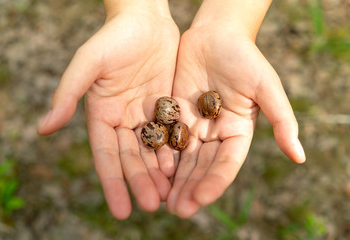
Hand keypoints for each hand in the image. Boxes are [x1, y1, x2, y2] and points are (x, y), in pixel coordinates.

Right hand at [37, 1, 179, 218]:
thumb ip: (67, 94)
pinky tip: (184, 169)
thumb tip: (43, 128)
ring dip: (160, 173)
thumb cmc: (113, 37)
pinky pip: (171, 133)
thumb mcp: (88, 63)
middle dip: (141, 182)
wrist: (145, 18)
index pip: (107, 157)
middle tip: (154, 206)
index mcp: (102, 115)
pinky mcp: (165, 105)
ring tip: (170, 195)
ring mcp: (145, 113)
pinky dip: (176, 152)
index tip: (121, 211)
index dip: (113, 184)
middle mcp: (123, 119)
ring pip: (153, 150)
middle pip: (132, 158)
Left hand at [167, 12, 305, 217]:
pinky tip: (147, 170)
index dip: (215, 182)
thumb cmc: (244, 57)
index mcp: (238, 133)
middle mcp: (215, 134)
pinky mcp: (173, 115)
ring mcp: (193, 126)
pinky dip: (157, 154)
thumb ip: (282, 120)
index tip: (200, 199)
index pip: (227, 163)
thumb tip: (300, 157)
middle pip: (202, 166)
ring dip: (172, 179)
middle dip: (190, 187)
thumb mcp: (266, 86)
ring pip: (181, 157)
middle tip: (176, 209)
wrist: (215, 35)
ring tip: (160, 199)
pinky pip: (164, 137)